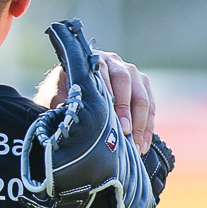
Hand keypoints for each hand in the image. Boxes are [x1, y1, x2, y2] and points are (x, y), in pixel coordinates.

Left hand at [37, 52, 154, 153]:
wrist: (69, 91)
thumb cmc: (61, 95)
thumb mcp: (56, 96)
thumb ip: (63, 103)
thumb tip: (72, 119)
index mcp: (93, 61)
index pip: (104, 75)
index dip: (109, 97)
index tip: (112, 119)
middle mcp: (114, 63)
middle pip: (127, 83)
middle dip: (127, 111)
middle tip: (126, 133)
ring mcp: (132, 73)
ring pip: (142, 97)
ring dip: (141, 123)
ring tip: (136, 146)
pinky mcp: (142, 86)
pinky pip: (150, 106)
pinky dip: (148, 126)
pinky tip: (142, 145)